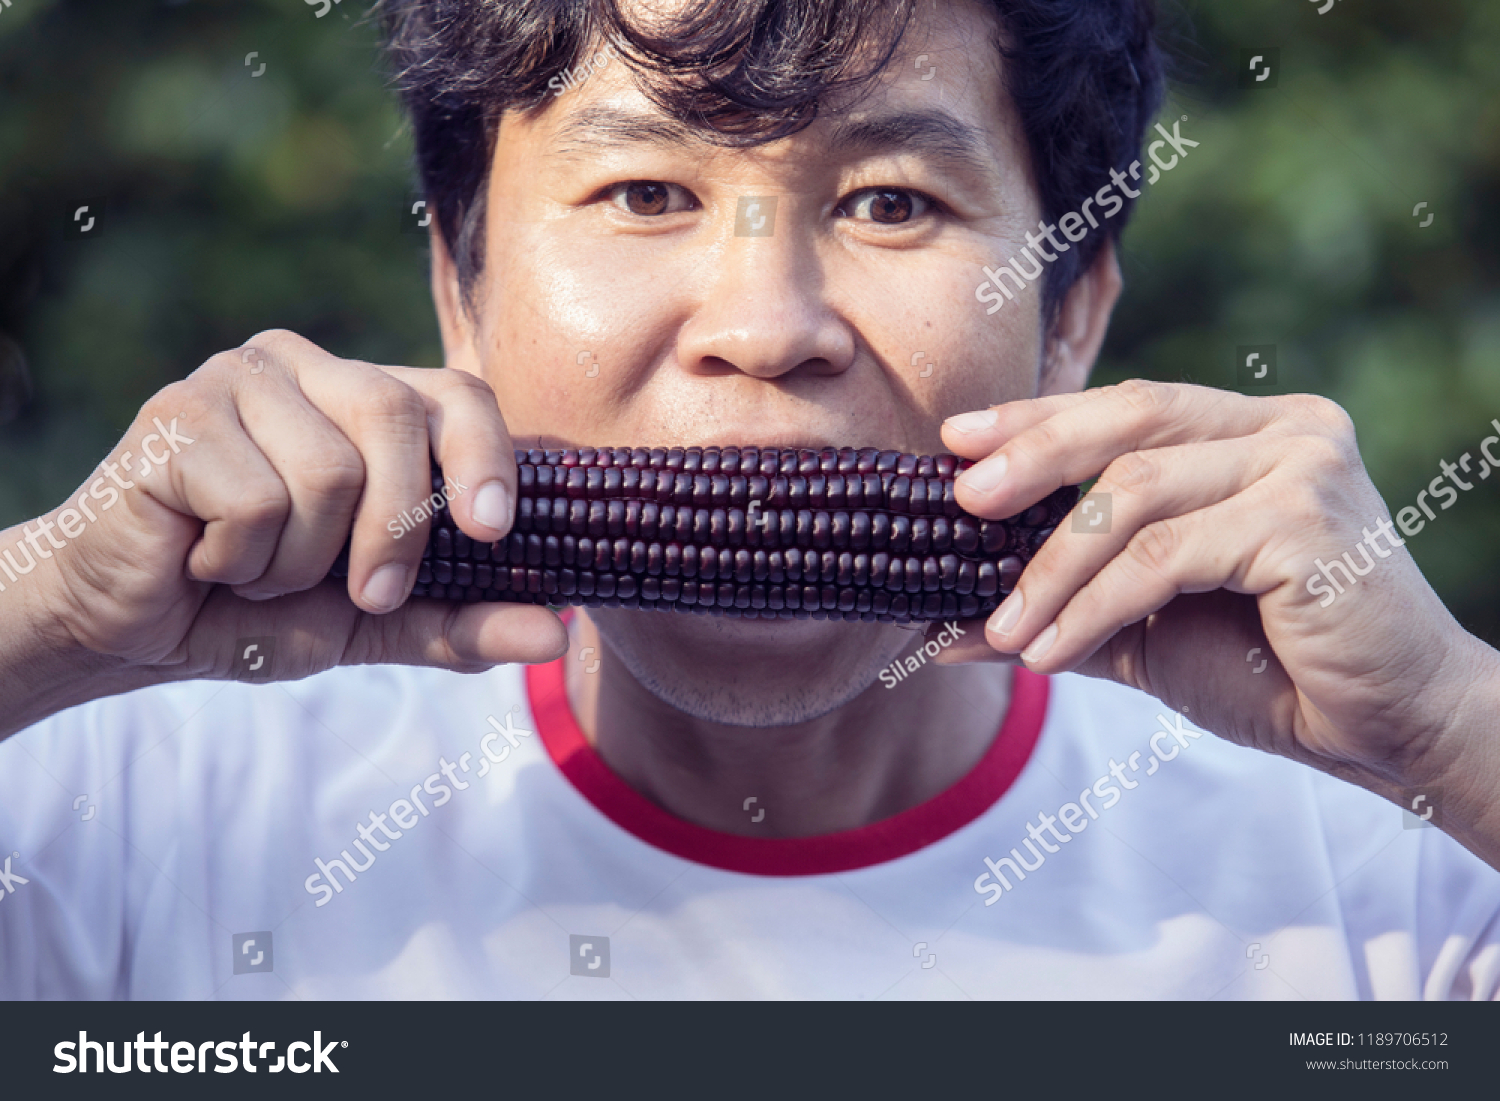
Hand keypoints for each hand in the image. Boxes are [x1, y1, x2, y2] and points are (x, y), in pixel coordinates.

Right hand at [0, 330, 566, 736]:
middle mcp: (307, 367)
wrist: (126, 626)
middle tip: (365, 594)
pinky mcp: (178, 413)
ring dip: (299, 562)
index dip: (486, 457)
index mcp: (366, 398)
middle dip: (395, 530)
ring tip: (254, 568)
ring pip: (330, 471)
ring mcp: (239, 379)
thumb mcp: (376, 626)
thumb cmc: (255, 608)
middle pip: (397, 419)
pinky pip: (257, 498)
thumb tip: (556, 635)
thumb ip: (461, 622)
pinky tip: (203, 557)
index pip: (456, 395)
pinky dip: (240, 560)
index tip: (492, 531)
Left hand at [932, 380, 1498, 830]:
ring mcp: (1302, 464)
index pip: (1129, 406)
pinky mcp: (1305, 519)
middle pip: (1130, 420)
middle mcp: (1284, 428)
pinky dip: (1092, 604)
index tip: (958, 438)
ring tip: (1002, 629)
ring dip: (1051, 567)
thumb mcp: (1144, 629)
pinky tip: (1049, 652)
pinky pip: (1163, 555)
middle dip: (1033, 457)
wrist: (1386, 730)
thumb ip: (1059, 611)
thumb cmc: (1272, 668)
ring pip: (1136, 494)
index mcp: (1251, 432)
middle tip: (960, 500)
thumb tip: (943, 627)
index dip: (1039, 417)